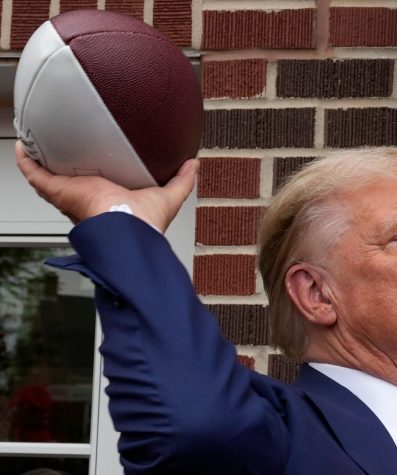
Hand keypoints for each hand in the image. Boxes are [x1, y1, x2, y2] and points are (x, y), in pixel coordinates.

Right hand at [15, 141, 198, 232]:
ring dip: (41, 162)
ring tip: (37, 143)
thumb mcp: (169, 196)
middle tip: (60, 148)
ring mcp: (71, 195)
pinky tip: (22, 148)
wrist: (128, 230)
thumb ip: (182, 181)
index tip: (94, 159)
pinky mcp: (60, 192)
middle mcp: (89, 199)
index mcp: (112, 199)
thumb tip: (194, 163)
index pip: (98, 187)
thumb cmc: (146, 223)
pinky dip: (26, 162)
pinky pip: (35, 176)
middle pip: (70, 183)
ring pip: (50, 179)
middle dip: (64, 168)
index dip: (93, 175)